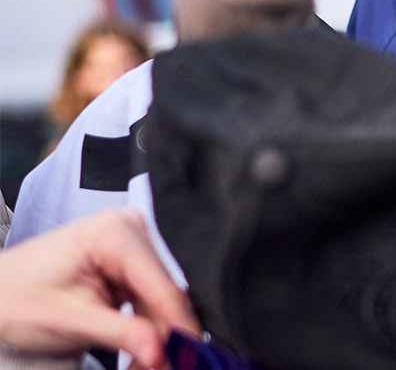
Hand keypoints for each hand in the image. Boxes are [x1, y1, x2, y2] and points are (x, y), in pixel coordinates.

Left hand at [0, 208, 200, 368]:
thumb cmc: (16, 298)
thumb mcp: (68, 321)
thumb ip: (120, 334)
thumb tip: (162, 351)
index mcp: (114, 232)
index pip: (162, 284)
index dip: (178, 327)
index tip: (189, 359)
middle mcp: (130, 229)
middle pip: (166, 292)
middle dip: (166, 336)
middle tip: (159, 368)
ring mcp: (132, 244)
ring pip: (162, 300)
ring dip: (157, 337)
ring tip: (142, 366)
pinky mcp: (131, 262)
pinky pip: (152, 299)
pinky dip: (146, 328)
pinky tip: (139, 350)